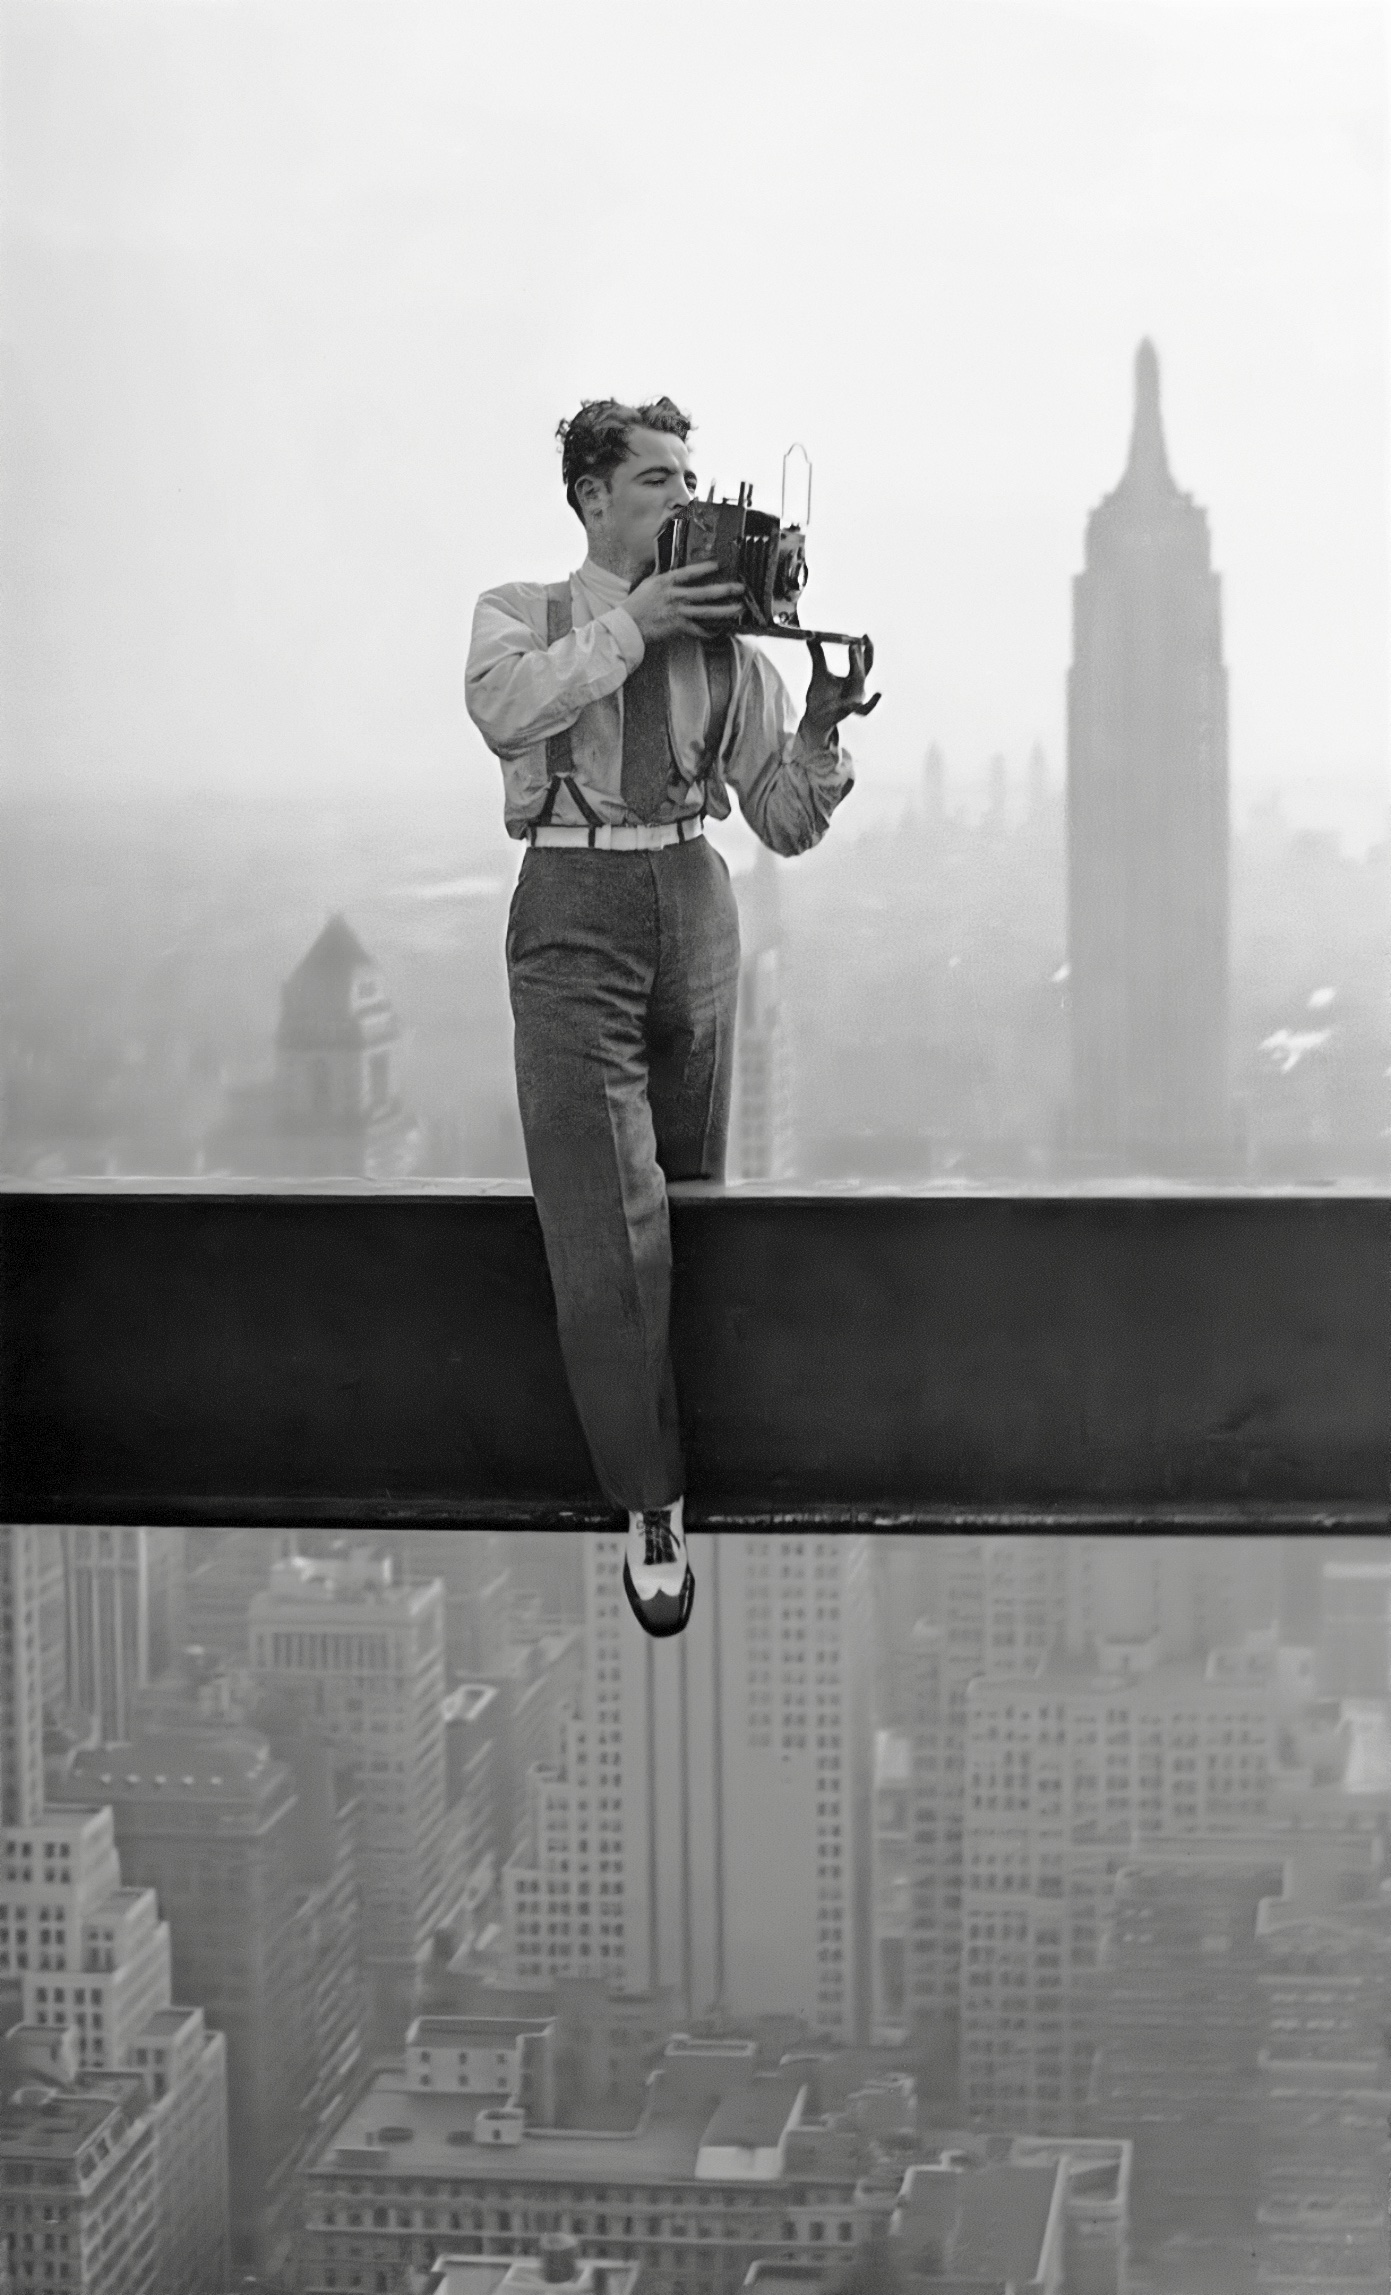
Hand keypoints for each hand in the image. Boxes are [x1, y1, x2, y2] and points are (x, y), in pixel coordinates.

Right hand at [624, 562, 745, 644]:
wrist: (628, 625)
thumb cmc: (637, 604)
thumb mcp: (648, 583)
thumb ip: (662, 574)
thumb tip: (667, 562)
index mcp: (667, 582)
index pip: (689, 572)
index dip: (705, 568)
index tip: (719, 564)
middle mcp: (675, 596)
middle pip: (705, 593)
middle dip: (725, 590)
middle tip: (740, 588)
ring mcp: (678, 613)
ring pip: (707, 611)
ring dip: (725, 610)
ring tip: (739, 609)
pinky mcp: (678, 627)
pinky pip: (698, 630)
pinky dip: (710, 630)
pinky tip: (721, 629)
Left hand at [799, 635, 880, 745]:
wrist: (814, 718)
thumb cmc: (820, 697)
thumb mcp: (818, 672)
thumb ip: (817, 655)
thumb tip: (811, 637)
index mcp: (854, 679)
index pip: (864, 660)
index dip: (866, 647)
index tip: (864, 635)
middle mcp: (858, 689)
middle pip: (865, 669)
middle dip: (861, 654)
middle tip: (854, 642)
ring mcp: (855, 701)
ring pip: (859, 682)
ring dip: (857, 665)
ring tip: (853, 647)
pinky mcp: (847, 712)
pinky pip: (862, 708)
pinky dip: (871, 703)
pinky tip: (879, 694)